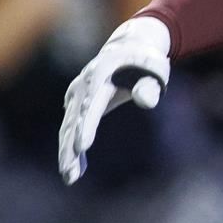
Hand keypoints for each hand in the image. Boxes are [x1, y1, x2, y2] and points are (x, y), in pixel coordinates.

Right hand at [58, 16, 169, 184]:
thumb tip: (145, 99)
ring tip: (70, 177)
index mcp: (102, 73)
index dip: (87, 125)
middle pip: (74, 118)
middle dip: (70, 146)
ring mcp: (77, 92)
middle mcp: (84, 83)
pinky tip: (75, 169)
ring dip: (66, 151)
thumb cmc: (147, 62)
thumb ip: (151, 86)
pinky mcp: (76, 101)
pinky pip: (70, 126)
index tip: (82, 146)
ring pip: (68, 125)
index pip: (92, 104)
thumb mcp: (155, 70)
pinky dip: (70, 146)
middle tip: (69, 172)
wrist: (130, 46)